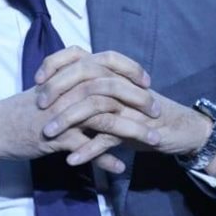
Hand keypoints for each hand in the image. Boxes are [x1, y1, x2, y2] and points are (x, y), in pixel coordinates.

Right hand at [0, 47, 157, 172]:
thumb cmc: (23, 111)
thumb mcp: (50, 90)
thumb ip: (72, 82)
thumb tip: (98, 83)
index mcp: (67, 74)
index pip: (104, 60)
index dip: (128, 68)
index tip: (147, 81)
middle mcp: (67, 89)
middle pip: (110, 88)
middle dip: (139, 100)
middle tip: (157, 111)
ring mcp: (62, 112)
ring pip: (104, 117)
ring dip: (132, 130)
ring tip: (152, 140)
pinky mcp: (56, 136)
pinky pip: (86, 147)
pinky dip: (105, 157)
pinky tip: (120, 166)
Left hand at [36, 48, 215, 175]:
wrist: (178, 128)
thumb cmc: (140, 113)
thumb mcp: (113, 96)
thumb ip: (89, 89)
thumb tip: (55, 90)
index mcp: (110, 71)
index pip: (78, 55)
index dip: (55, 64)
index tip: (36, 80)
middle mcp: (118, 82)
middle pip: (83, 77)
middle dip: (57, 91)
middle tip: (39, 108)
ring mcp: (128, 105)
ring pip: (93, 106)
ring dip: (68, 121)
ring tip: (48, 136)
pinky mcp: (137, 127)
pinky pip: (109, 137)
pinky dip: (89, 149)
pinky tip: (72, 159)